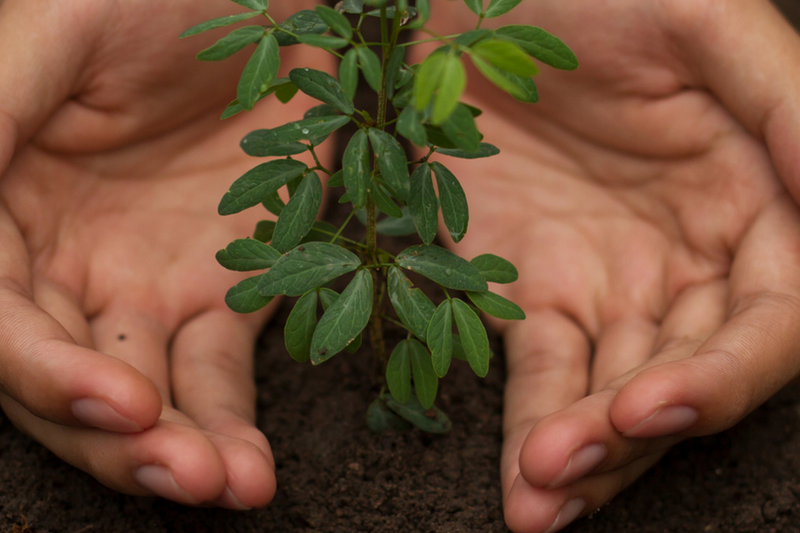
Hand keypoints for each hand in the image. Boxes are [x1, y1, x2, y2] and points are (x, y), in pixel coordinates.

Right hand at [0, 0, 330, 507]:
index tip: (113, 399)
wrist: (269, 2)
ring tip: (227, 486)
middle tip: (183, 473)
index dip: (36, 368)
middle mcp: (55, 263)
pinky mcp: (220, 297)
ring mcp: (139, 287)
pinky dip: (232, 427)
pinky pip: (218, 377)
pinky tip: (249, 473)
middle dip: (114, 437)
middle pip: (58, 379)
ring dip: (175, 453)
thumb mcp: (55, 30)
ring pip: (140, 397)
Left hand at [425, 0, 799, 530]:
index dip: (723, 376)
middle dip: (632, 434)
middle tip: (566, 467)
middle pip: (684, 379)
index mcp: (753, 207)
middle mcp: (685, 265)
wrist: (470, 1)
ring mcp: (601, 287)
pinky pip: (534, 376)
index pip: (770, 324)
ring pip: (608, 396)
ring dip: (580, 456)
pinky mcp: (522, 294)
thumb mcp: (704, 24)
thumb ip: (789, 108)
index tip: (652, 404)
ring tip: (535, 503)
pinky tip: (522, 486)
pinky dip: (528, 429)